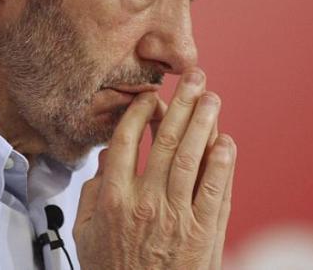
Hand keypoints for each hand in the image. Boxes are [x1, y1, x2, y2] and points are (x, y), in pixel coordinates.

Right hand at [73, 69, 235, 269]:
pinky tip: (226, 140)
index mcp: (114, 198)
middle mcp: (146, 201)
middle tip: (193, 77)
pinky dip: (222, 163)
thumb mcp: (86, 235)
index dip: (140, 112)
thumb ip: (91, 194)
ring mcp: (177, 215)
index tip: (151, 97)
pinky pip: (215, 190)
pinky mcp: (203, 231)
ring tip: (211, 97)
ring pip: (193, 157)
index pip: (127, 141)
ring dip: (204, 122)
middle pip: (166, 140)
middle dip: (181, 103)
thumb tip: (107, 159)